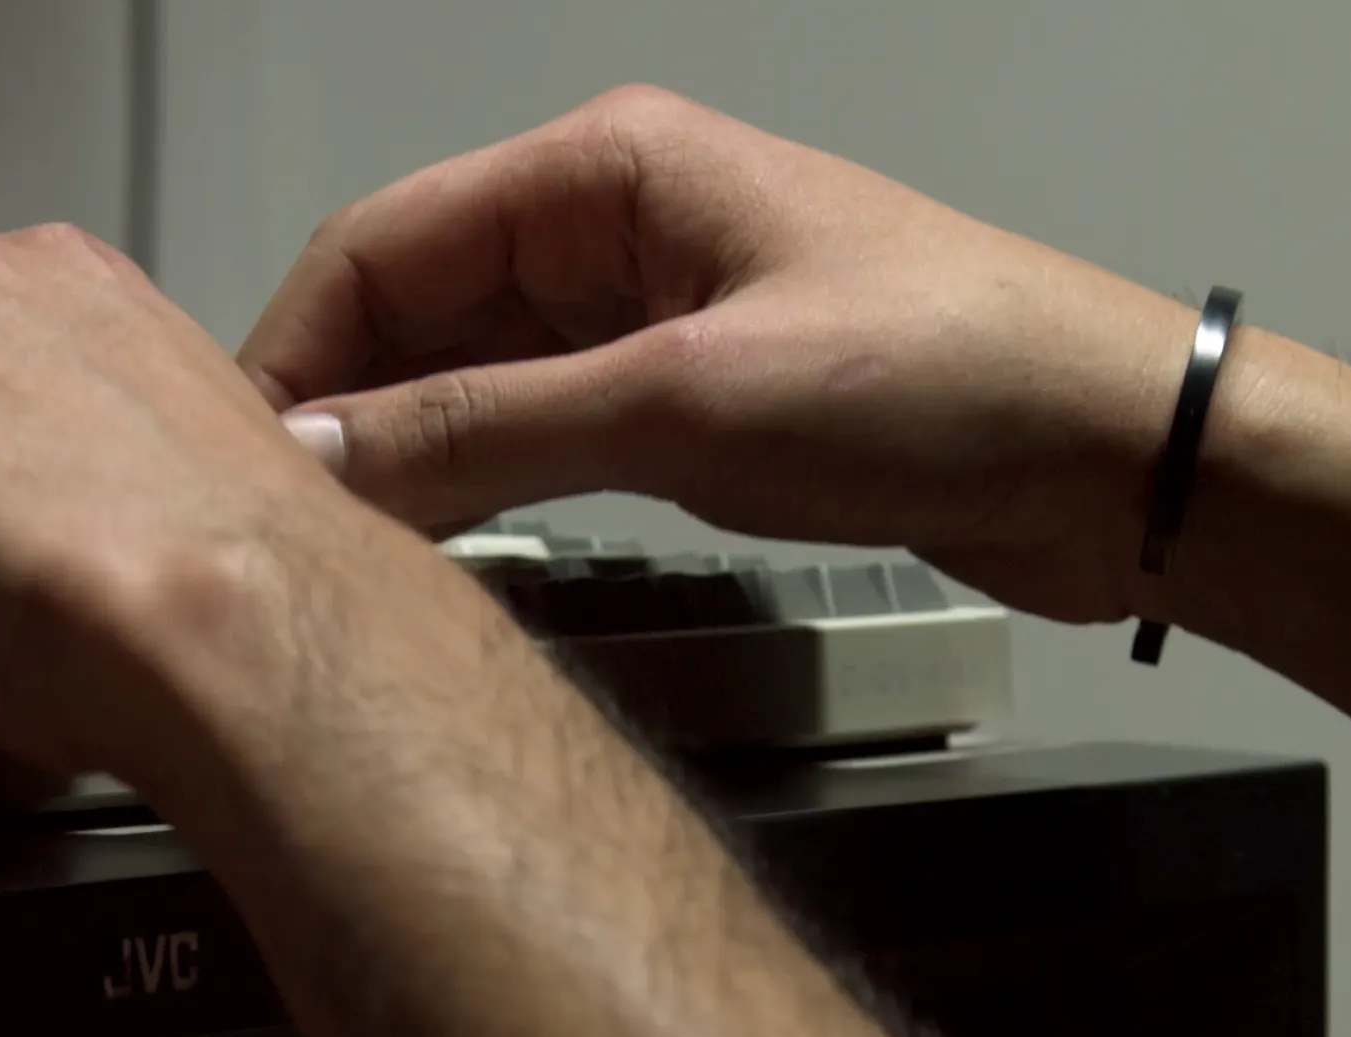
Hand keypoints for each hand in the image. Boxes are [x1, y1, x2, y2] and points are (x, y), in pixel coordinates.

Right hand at [240, 86, 1200, 621]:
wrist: (1114, 459)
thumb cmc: (961, 376)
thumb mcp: (691, 402)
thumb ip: (491, 430)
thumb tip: (328, 454)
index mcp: (612, 168)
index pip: (381, 244)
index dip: (289, 351)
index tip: (237, 461)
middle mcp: (623, 229)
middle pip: (414, 312)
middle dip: (339, 410)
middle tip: (278, 528)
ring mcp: (656, 321)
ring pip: (472, 382)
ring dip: (410, 457)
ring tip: (350, 555)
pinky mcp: (694, 408)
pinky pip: (543, 437)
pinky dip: (486, 490)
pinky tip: (450, 553)